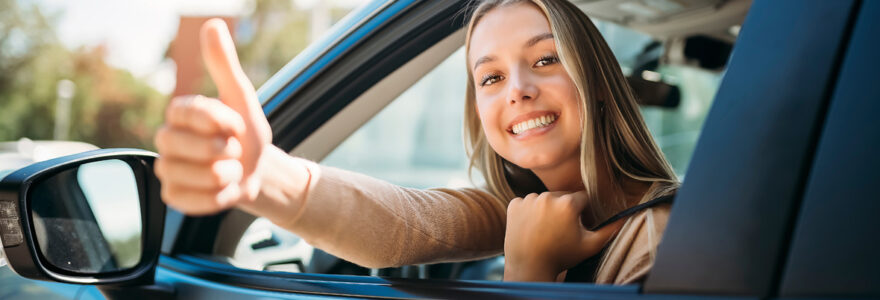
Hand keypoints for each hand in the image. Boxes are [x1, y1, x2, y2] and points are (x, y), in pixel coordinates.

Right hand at [154, 19, 271, 214]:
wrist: (258, 172)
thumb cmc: (247, 134)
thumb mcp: (242, 98)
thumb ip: (223, 65)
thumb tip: (211, 25)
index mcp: (179, 112)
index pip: (190, 112)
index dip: (221, 121)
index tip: (236, 125)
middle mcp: (166, 139)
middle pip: (184, 146)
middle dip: (223, 150)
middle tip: (233, 150)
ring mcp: (166, 169)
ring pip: (192, 175)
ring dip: (224, 175)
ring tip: (229, 170)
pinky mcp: (172, 196)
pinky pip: (192, 200)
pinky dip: (217, 197)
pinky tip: (223, 189)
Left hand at [503, 191, 625, 281]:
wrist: (529, 267)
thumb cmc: (561, 257)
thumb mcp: (590, 245)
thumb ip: (610, 230)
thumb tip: (626, 217)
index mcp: (567, 203)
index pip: (582, 198)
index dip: (583, 212)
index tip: (578, 225)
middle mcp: (547, 196)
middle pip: (562, 196)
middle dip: (565, 209)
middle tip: (561, 230)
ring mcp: (528, 199)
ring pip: (544, 199)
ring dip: (547, 209)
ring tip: (546, 229)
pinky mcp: (514, 204)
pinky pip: (527, 203)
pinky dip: (530, 212)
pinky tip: (532, 227)